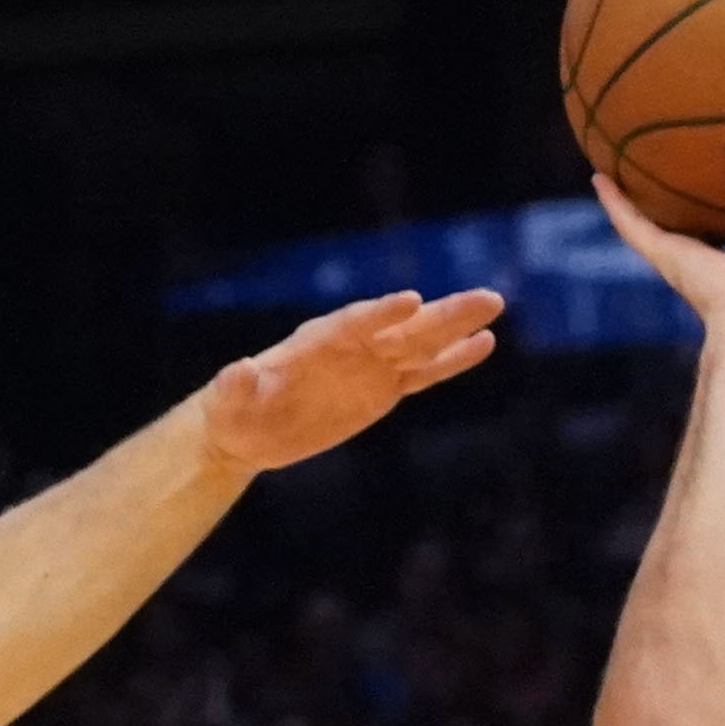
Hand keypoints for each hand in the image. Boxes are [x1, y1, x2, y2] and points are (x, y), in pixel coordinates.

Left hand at [199, 288, 504, 474]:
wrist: (248, 427)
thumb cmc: (234, 409)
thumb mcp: (229, 401)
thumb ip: (238, 385)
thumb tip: (240, 372)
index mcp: (317, 343)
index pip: (356, 324)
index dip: (383, 314)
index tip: (414, 301)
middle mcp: (352, 346)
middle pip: (403, 327)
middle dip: (442, 315)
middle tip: (484, 298)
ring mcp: (371, 365)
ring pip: (422, 344)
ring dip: (458, 328)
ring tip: (494, 307)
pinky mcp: (383, 388)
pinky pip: (424, 373)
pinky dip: (453, 360)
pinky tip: (484, 344)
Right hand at [594, 174, 724, 343]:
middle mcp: (716, 264)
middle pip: (696, 226)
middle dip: (686, 200)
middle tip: (675, 161)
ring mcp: (687, 261)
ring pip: (656, 224)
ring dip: (637, 198)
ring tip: (617, 162)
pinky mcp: (668, 257)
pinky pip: (634, 225)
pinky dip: (615, 203)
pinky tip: (598, 174)